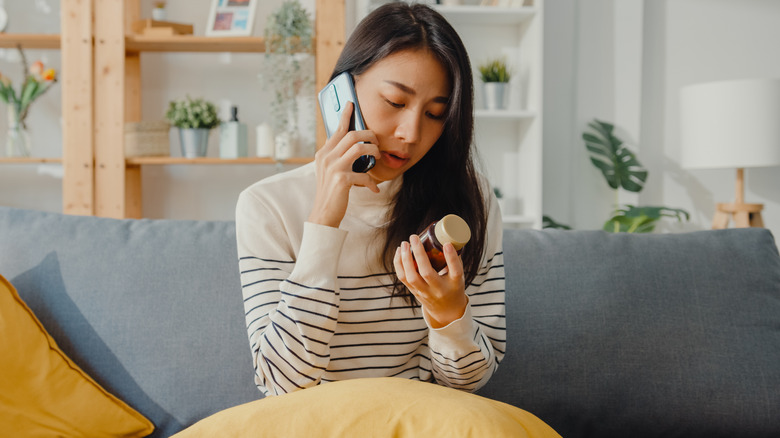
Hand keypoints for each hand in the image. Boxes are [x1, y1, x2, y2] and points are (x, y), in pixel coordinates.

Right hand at [308, 101, 379, 227]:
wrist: (323, 214)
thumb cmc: (330, 192)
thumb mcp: (329, 170)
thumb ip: (335, 155)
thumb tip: (344, 142)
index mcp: (323, 153)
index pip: (336, 129)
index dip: (345, 115)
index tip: (351, 103)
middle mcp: (326, 157)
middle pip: (352, 135)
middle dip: (370, 136)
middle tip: (376, 143)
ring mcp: (333, 168)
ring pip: (359, 148)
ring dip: (373, 151)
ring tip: (376, 158)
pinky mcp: (341, 180)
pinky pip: (363, 174)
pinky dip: (371, 182)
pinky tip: (374, 188)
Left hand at [394, 234, 467, 327]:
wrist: (446, 311)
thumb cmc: (453, 287)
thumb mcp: (459, 276)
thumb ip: (454, 259)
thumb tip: (447, 237)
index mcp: (455, 284)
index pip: (455, 271)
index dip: (451, 257)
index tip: (447, 244)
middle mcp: (438, 289)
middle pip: (426, 273)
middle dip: (418, 253)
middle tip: (414, 237)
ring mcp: (424, 292)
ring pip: (410, 277)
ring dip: (405, 259)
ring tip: (404, 244)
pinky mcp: (414, 292)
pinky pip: (403, 278)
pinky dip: (398, 264)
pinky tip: (399, 252)